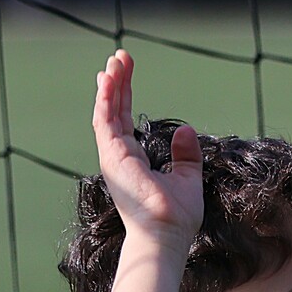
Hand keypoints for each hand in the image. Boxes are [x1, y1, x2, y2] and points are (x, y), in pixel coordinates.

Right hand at [92, 49, 203, 245]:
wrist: (166, 233)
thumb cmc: (175, 216)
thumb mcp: (187, 178)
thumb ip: (185, 154)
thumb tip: (186, 129)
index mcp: (132, 161)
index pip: (124, 120)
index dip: (124, 94)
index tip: (126, 70)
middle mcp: (118, 157)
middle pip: (113, 112)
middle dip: (116, 83)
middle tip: (119, 57)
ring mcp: (112, 157)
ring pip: (106, 112)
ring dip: (110, 85)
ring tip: (115, 60)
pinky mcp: (112, 156)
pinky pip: (105, 120)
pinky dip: (106, 98)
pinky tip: (109, 78)